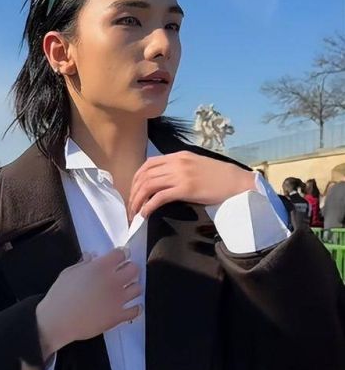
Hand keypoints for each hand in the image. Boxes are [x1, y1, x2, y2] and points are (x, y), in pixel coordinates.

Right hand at [36, 248, 141, 359]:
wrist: (58, 321)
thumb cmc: (60, 295)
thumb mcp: (68, 273)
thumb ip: (83, 264)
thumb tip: (91, 256)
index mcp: (101, 268)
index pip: (121, 254)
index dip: (121, 254)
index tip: (119, 257)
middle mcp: (114, 281)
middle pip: (134, 269)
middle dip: (130, 269)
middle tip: (123, 273)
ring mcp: (118, 299)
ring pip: (138, 288)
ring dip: (132, 287)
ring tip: (126, 290)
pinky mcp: (118, 316)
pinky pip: (136, 310)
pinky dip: (135, 308)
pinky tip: (131, 307)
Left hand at [128, 151, 255, 219]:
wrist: (237, 182)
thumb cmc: (219, 178)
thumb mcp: (195, 166)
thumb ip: (178, 169)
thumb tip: (162, 182)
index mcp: (178, 155)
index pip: (148, 164)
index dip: (136, 179)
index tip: (133, 192)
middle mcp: (177, 162)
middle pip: (145, 175)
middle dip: (133, 192)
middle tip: (131, 207)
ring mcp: (181, 175)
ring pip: (149, 185)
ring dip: (138, 201)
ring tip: (135, 213)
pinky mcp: (186, 188)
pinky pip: (159, 197)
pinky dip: (148, 206)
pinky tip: (145, 214)